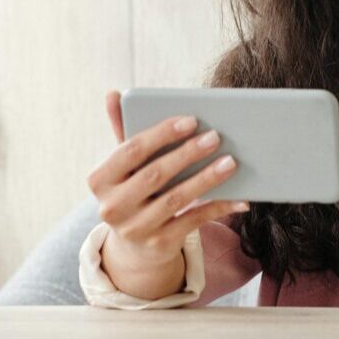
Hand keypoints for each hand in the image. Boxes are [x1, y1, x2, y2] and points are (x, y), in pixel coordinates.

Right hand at [87, 91, 249, 269]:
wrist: (134, 246)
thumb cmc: (132, 191)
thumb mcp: (124, 165)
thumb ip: (122, 130)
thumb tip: (113, 93)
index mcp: (100, 180)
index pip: (131, 150)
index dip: (162, 134)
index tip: (191, 120)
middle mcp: (112, 206)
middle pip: (155, 175)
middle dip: (188, 154)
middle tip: (216, 137)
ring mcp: (135, 229)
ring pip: (176, 199)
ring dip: (206, 179)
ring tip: (230, 162)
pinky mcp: (159, 244)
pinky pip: (193, 221)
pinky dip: (217, 208)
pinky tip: (239, 198)